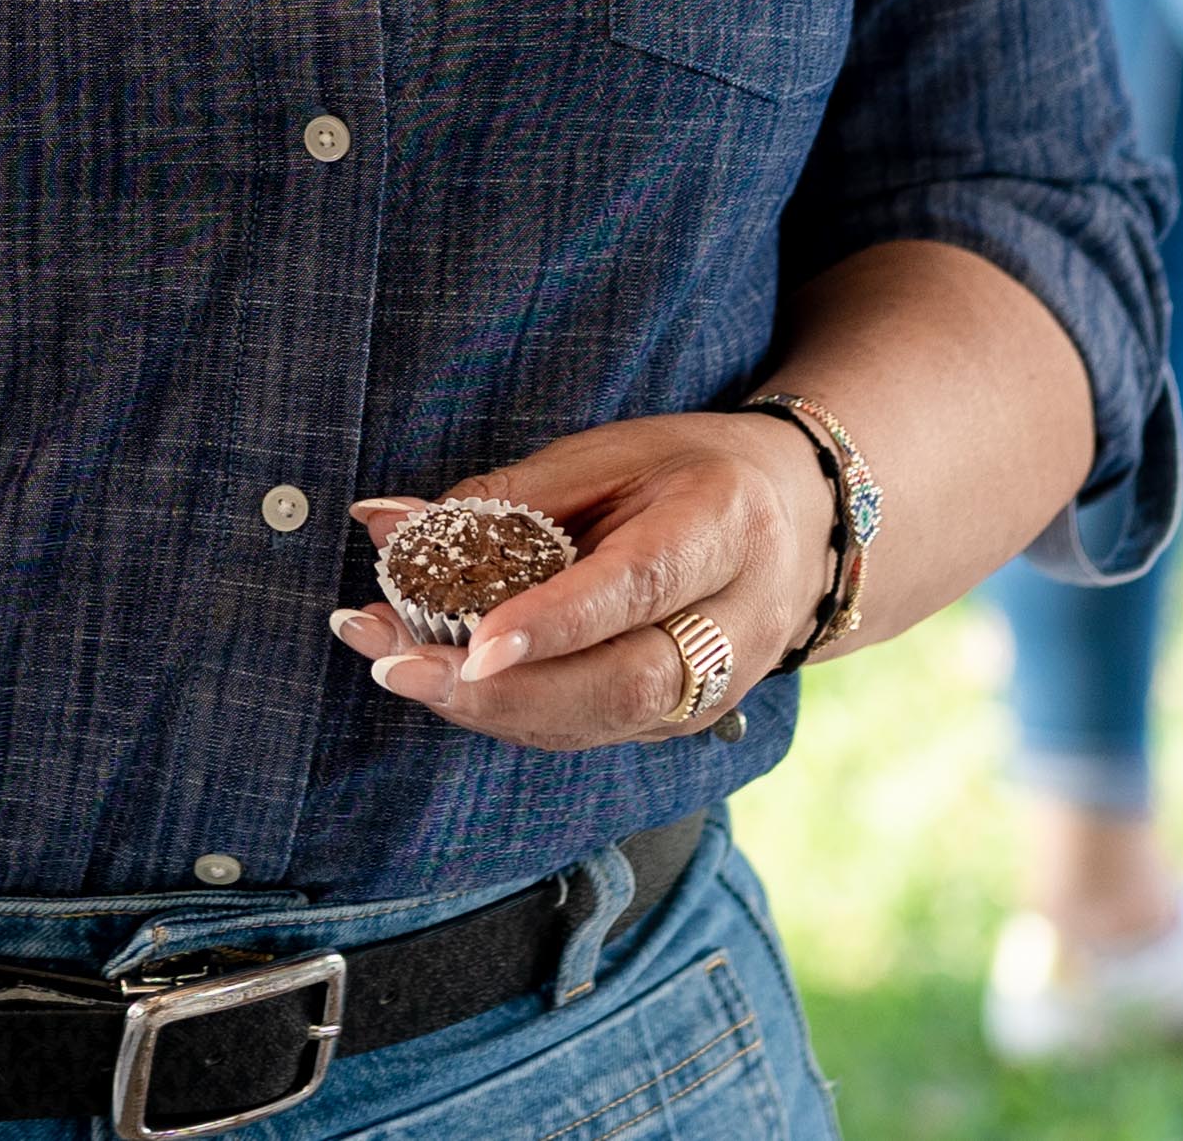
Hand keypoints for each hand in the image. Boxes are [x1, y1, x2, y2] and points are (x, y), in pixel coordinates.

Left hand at [329, 411, 833, 753]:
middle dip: (498, 688)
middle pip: (616, 683)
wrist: (799, 525)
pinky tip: (431, 676)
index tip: (474, 646)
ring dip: (480, 706)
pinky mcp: (674, 722)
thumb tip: (383, 523)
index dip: (554, 624)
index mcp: (724, 529)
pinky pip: (581, 729)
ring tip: (386, 659)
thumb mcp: (613, 453)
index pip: (636, 590)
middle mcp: (730, 627)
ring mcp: (708, 690)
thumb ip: (504, 496)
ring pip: (592, 723)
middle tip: (394, 663)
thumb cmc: (691, 473)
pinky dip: (500, 711)